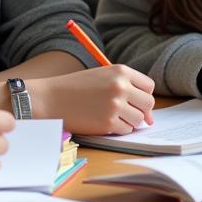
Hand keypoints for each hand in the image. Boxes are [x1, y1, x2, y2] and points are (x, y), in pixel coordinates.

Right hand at [31, 65, 155, 134]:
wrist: (51, 99)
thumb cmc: (77, 88)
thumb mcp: (103, 76)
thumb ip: (127, 88)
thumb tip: (149, 117)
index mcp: (121, 71)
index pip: (149, 86)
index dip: (143, 95)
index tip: (136, 101)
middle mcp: (121, 87)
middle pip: (148, 103)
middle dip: (141, 110)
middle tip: (127, 112)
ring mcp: (115, 106)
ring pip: (138, 119)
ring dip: (128, 121)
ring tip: (111, 115)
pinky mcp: (108, 123)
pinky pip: (125, 130)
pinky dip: (118, 129)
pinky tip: (103, 121)